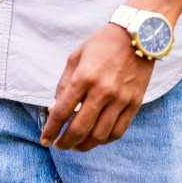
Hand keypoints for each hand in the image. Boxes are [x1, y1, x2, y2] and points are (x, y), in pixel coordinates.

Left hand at [42, 21, 154, 151]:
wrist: (137, 36)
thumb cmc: (102, 45)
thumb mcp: (76, 57)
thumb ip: (64, 84)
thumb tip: (54, 110)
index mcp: (84, 77)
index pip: (62, 112)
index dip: (51, 130)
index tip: (44, 139)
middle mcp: (102, 91)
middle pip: (80, 128)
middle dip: (65, 142)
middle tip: (59, 146)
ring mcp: (120, 99)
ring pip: (100, 135)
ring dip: (85, 146)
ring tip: (76, 146)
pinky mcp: (135, 104)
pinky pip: (119, 131)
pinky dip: (105, 140)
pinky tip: (95, 139)